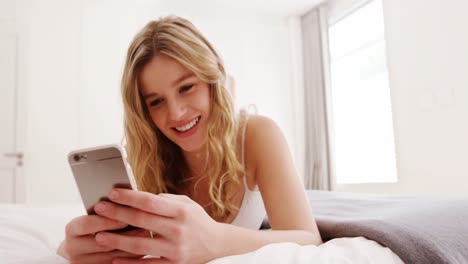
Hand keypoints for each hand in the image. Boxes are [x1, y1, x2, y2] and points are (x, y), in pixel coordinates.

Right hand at [57, 214, 146, 263]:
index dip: (106, 221)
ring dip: (132, 246)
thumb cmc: (96, 224)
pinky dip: (131, 257)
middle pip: (101, 242)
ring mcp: (82, 261)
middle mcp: (73, 247)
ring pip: (111, 256)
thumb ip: (109, 209)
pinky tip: (143, 247)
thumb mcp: (96, 215)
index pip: (87, 224)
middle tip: (144, 227)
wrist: (84, 247)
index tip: (125, 217)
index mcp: (72, 229)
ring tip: (147, 236)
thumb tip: (130, 198)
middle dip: (124, 235)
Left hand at [93, 188, 223, 263]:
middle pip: (142, 220)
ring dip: (117, 240)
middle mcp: (178, 229)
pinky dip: (130, 263)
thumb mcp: (186, 204)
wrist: (217, 244)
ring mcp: (175, 249)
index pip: (150, 201)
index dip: (129, 197)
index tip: (112, 193)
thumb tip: (138, 197)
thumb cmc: (197, 220)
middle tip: (99, 208)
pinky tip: (114, 258)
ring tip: (99, 236)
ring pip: (140, 244)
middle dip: (117, 213)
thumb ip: (165, 200)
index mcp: (181, 211)